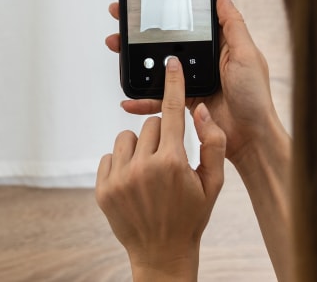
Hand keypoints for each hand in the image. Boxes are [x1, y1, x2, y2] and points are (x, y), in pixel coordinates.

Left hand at [96, 56, 226, 281]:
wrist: (162, 253)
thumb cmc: (191, 217)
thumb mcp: (213, 184)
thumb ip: (213, 144)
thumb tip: (201, 111)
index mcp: (172, 163)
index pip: (171, 112)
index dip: (173, 84)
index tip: (171, 63)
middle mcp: (143, 168)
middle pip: (149, 125)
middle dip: (160, 136)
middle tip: (167, 160)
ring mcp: (119, 179)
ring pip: (126, 138)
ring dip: (138, 148)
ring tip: (148, 173)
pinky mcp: (103, 188)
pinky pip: (109, 156)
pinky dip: (121, 164)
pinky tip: (134, 183)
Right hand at [106, 0, 282, 166]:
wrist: (251, 138)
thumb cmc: (255, 96)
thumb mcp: (246, 54)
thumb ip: (232, 24)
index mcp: (217, 45)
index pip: (186, 22)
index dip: (165, 12)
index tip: (143, 1)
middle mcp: (201, 60)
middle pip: (164, 42)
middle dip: (139, 32)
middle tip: (120, 21)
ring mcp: (190, 81)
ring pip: (156, 67)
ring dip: (133, 60)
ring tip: (116, 48)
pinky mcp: (183, 101)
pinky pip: (157, 97)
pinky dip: (141, 99)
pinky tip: (128, 99)